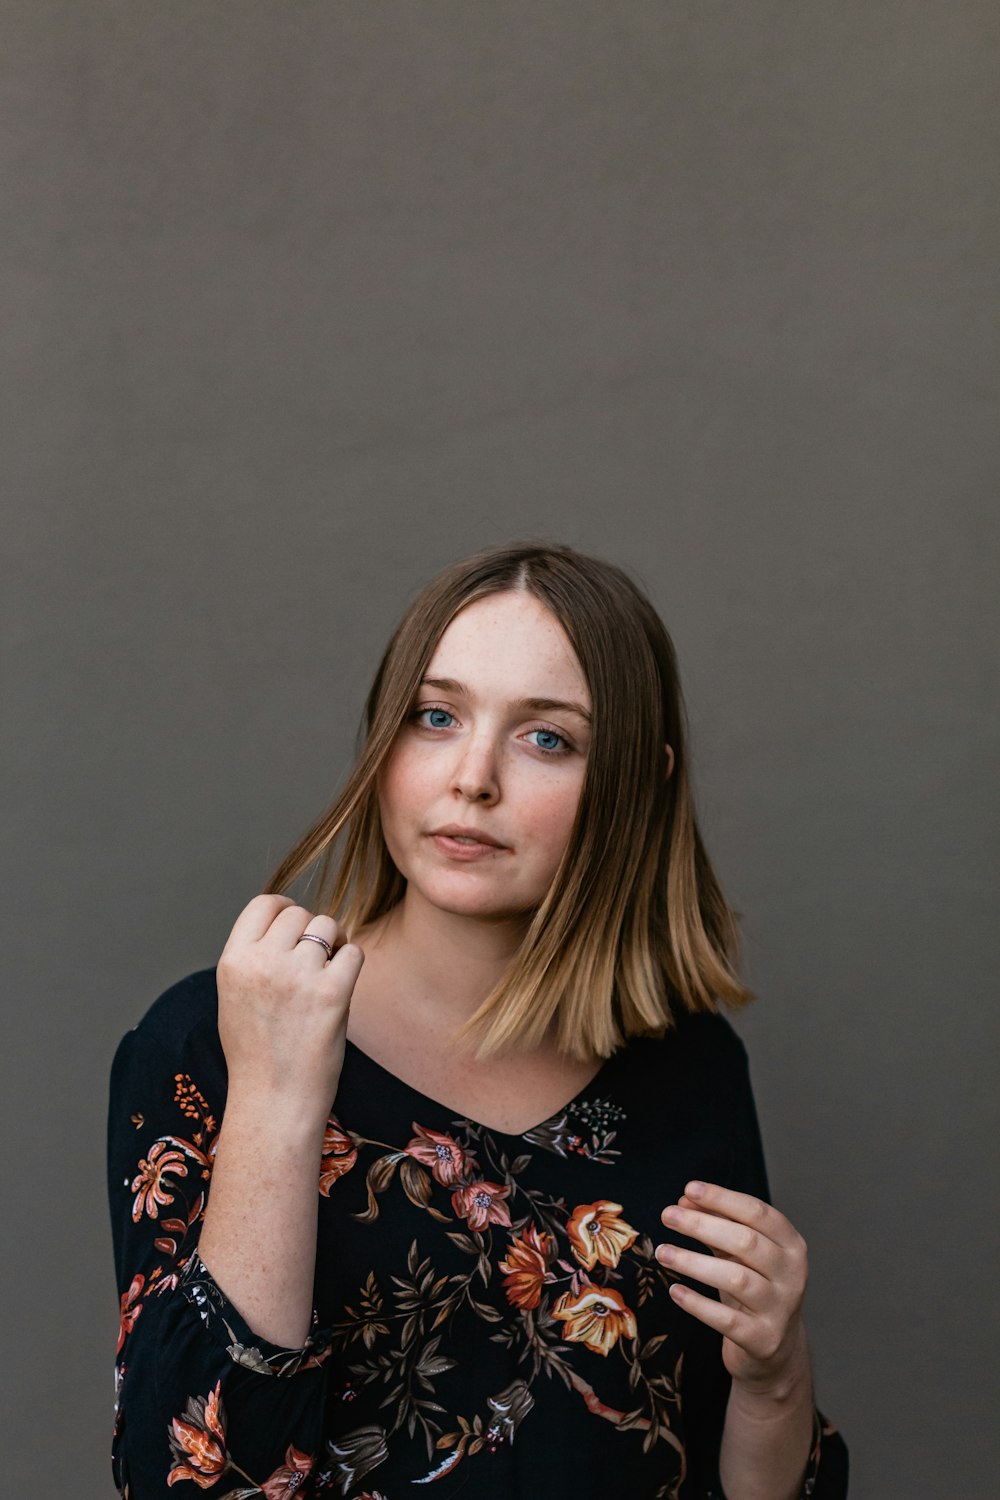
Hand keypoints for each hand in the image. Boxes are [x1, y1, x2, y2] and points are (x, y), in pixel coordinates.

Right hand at [215, 893, 364, 1124]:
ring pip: (328, 926)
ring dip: (334, 942)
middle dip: (310, 930)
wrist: (273, 1102)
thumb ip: (253, 958)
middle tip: (316, 958)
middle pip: (298, 914)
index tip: (295, 925)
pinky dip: (352, 963)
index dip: (284, 908)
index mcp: (232, 962)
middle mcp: (262, 963)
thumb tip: (285, 922)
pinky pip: (353, 952)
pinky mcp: (331, 992)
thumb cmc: (257, 1054)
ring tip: (329, 969)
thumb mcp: (235, 997)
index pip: (263, 904)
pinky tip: (342, 983)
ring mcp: (297, 976)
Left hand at [656, 1181, 809, 1395]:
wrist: (776, 1347)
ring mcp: (780, 1309)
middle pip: (746, 1242)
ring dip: (693, 1262)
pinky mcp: (763, 1339)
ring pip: (735, 1278)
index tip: (689, 1189)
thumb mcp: (742, 1252)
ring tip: (662, 1252)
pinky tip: (675, 1290)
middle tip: (667, 1215)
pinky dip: (698, 1304)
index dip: (722, 1198)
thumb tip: (685, 1200)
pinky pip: (726, 1319)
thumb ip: (718, 1223)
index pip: (758, 1212)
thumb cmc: (755, 1286)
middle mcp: (791, 1274)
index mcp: (791, 1244)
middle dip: (702, 1225)